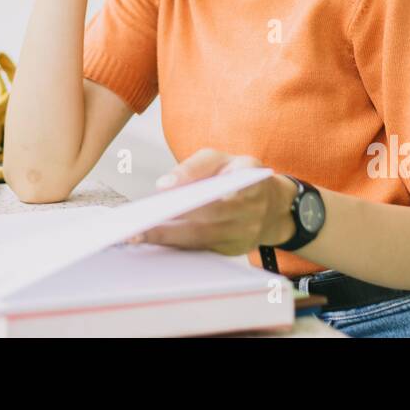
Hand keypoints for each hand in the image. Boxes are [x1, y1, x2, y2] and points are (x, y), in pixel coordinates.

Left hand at [129, 149, 296, 256]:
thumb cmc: (236, 175)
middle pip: (207, 218)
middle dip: (171, 222)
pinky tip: (153, 242)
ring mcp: (244, 234)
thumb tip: (164, 185)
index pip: (224, 182)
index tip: (163, 189)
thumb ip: (194, 167)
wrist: (272, 206)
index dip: (194, 184)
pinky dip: (177, 246)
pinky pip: (202, 249)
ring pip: (202, 238)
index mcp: (249, 178)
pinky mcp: (234, 250)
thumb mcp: (221, 159)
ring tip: (138, 235)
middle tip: (138, 224)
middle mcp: (250, 209)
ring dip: (168, 238)